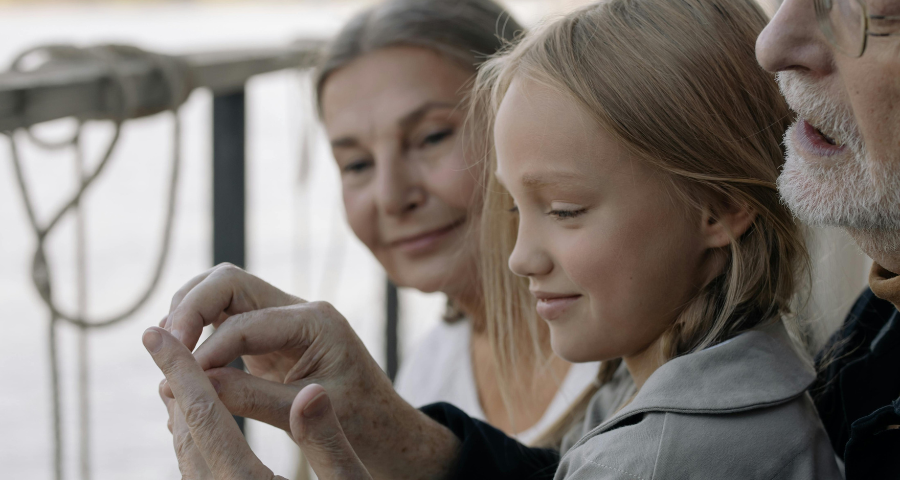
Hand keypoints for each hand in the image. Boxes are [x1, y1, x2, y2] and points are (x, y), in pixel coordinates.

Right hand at [160, 264, 458, 478]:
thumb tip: (196, 385)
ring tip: (166, 354)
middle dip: (188, 310)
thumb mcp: (308, 414)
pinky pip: (226, 319)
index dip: (205, 349)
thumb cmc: (363, 425)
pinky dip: (199, 332)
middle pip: (227, 282)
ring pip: (221, 293)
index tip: (180, 381)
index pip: (243, 320)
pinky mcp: (272, 337)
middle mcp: (299, 309)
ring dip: (188, 315)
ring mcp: (284, 319)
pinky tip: (182, 362)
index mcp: (316, 320)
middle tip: (162, 349)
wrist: (388, 431)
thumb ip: (253, 397)